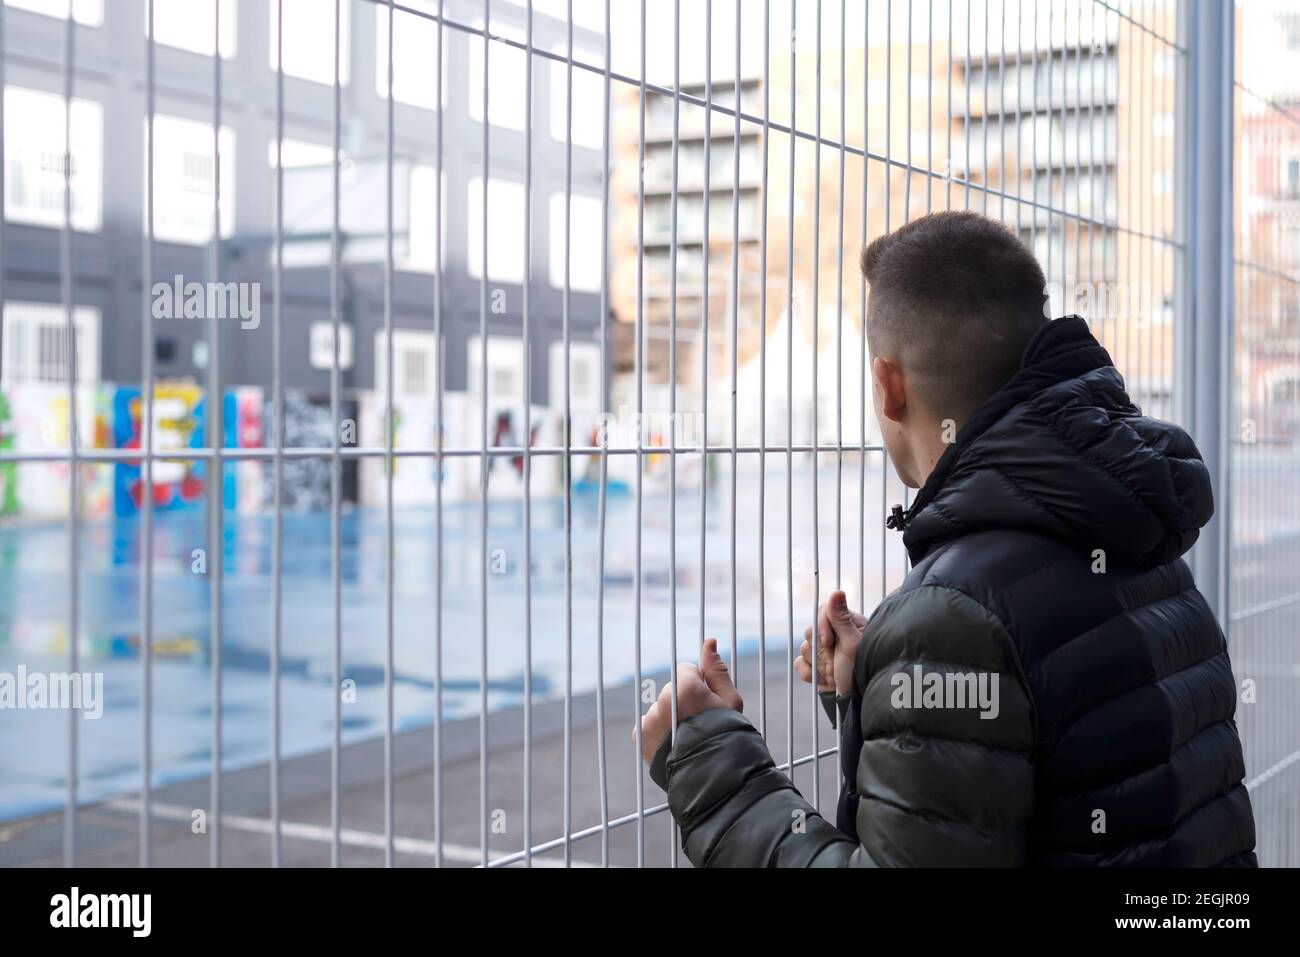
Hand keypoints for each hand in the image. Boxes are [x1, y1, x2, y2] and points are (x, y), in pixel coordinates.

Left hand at [636, 639, 742, 764]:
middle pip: (672, 689)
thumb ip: (716, 670)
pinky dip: (657, 731)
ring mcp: (649, 718)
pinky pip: (648, 724)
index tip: (708, 706)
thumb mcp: (731, 702)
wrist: (713, 777)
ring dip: (670, 717)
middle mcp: (663, 700)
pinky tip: (673, 744)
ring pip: (660, 707)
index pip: (686, 671)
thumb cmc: (727, 736)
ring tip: (686, 738)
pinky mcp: (639, 734)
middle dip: (683, 702)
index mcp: (686, 687)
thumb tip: (709, 641)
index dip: (700, 687)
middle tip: (699, 725)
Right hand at [795, 590, 866, 695]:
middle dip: (821, 652)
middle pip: (810, 631)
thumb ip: (842, 619)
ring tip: (833, 676)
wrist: (861, 699)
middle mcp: (834, 635)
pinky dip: (809, 674)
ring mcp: (824, 651)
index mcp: (846, 624)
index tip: (828, 643)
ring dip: (817, 665)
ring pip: (804, 649)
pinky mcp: (816, 666)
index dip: (821, 627)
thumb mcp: (854, 644)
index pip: (822, 612)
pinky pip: (799, 663)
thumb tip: (837, 591)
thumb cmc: (863, 670)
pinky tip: (824, 681)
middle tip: (834, 665)